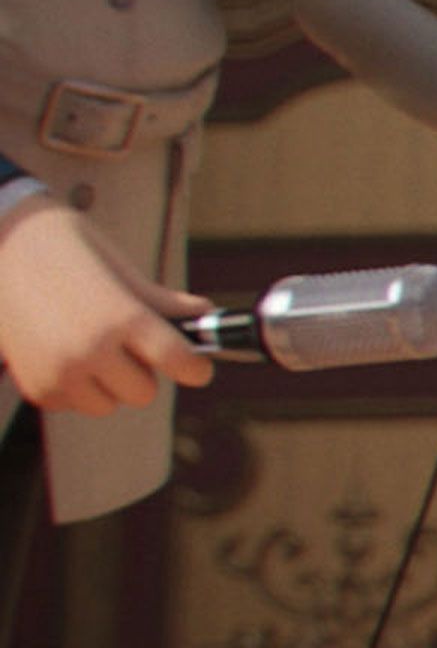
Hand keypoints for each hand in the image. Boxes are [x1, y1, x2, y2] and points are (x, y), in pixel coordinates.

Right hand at [0, 199, 213, 414]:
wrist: (3, 243)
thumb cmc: (67, 249)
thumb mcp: (120, 270)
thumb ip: (162, 302)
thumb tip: (206, 314)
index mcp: (122, 318)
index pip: (179, 362)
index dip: (195, 368)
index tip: (197, 367)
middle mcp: (92, 351)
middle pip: (144, 392)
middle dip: (143, 372)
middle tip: (128, 345)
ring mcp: (60, 372)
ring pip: (108, 405)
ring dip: (108, 385)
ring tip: (92, 347)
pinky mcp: (35, 386)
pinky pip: (73, 403)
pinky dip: (75, 387)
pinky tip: (62, 352)